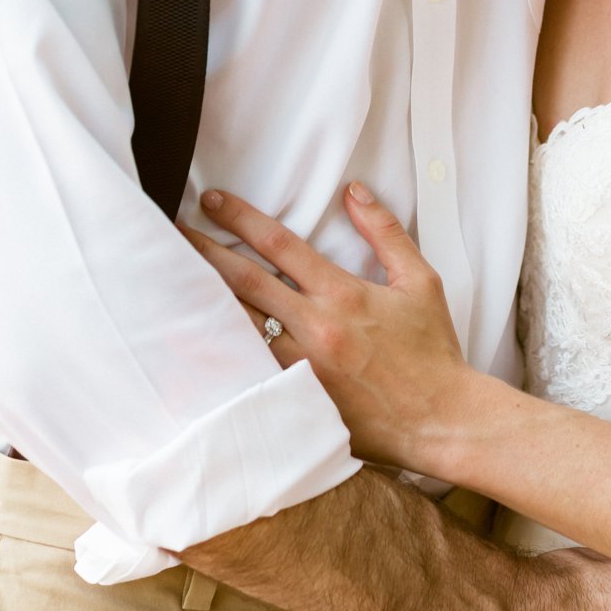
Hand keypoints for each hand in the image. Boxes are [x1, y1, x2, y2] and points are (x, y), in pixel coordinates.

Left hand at [187, 184, 469, 469]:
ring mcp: (299, 369)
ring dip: (204, 301)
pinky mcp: (296, 401)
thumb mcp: (420, 280)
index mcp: (342, 293)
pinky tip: (198, 341)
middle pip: (244, 282)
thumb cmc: (432, 350)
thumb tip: (354, 191)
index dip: (241, 218)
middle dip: (205, 252)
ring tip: (172, 281)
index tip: (212, 200)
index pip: (279, 245)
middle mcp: (313, 328)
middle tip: (171, 230)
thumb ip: (384, 232)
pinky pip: (248, 370)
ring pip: (238, 327)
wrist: (439, 419)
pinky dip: (223, 352)